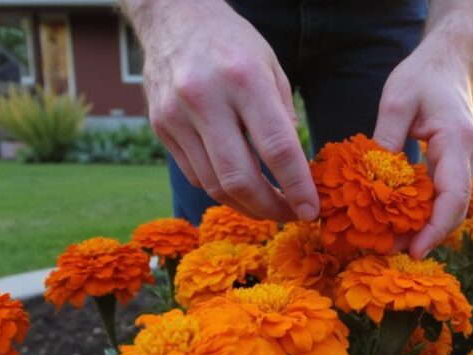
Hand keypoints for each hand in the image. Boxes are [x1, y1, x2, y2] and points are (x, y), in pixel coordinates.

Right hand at [135, 0, 318, 220]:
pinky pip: (195, 174)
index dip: (297, 186)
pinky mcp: (160, 128)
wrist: (172, 15)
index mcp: (244, 79)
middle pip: (239, 177)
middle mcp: (205, 99)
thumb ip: (284, 118)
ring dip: (246, 206)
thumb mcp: (272, 67)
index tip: (311, 209)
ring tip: (269, 208)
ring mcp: (176, 116)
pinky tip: (240, 190)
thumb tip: (296, 169)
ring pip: (213, 184)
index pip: (277, 148)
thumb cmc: (232, 43)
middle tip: (290, 216)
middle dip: (270, 208)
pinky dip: (221, 189)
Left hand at [373, 38, 472, 258]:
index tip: (416, 250)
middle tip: (391, 251)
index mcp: (456, 141)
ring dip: (425, 226)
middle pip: (454, 209)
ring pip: (450, 206)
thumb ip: (386, 138)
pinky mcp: (454, 164)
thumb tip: (372, 178)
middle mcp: (467, 156)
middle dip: (427, 235)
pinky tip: (399, 220)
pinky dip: (424, 211)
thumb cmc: (423, 76)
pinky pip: (443, 195)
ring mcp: (464, 161)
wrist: (448, 61)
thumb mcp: (396, 101)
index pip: (453, 195)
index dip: (436, 227)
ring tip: (390, 241)